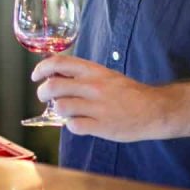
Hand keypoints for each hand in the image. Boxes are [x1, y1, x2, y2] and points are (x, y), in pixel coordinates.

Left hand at [31, 54, 177, 142]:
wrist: (154, 110)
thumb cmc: (126, 92)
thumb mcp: (104, 75)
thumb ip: (81, 75)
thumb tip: (54, 76)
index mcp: (93, 70)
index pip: (59, 63)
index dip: (41, 68)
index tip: (35, 76)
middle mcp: (93, 86)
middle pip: (54, 87)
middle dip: (42, 93)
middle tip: (44, 96)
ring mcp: (97, 107)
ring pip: (61, 107)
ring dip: (59, 110)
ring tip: (67, 111)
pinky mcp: (102, 127)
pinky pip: (74, 126)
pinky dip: (72, 126)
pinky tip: (80, 123)